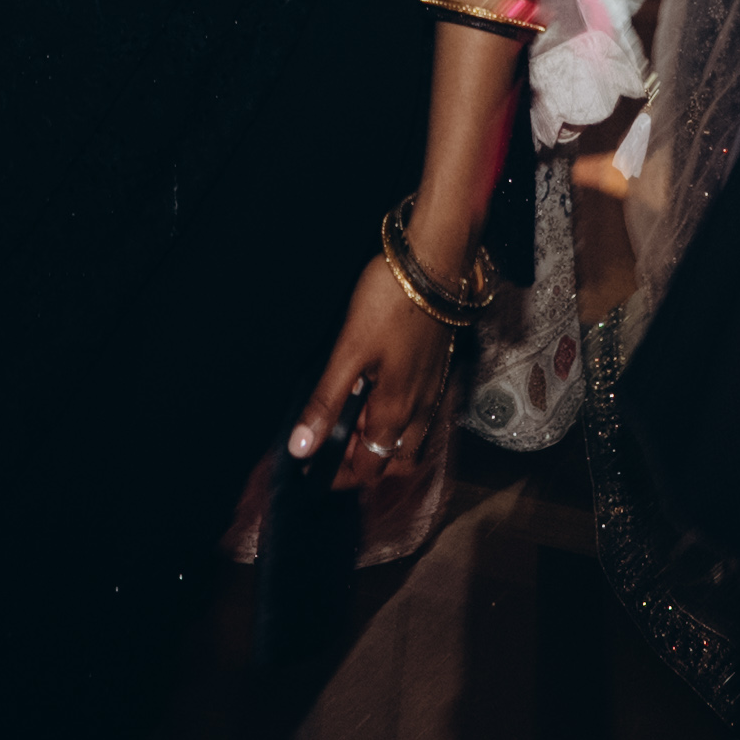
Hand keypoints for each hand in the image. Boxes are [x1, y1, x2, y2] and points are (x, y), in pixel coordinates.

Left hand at [288, 248, 456, 494]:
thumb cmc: (389, 301)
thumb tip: (301, 448)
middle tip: (332, 448)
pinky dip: (398, 425)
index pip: (368, 469)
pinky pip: (420, 418)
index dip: (338, 476)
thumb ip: (326, 402)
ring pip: (410, 442)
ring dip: (382, 446)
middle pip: (394, 464)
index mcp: (396, 411)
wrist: (434, 262)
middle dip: (364, 466)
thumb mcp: (348, 352)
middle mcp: (420, 411)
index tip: (310, 470)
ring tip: (353, 424)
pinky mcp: (438, 374)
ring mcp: (433, 393)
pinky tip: (379, 399)